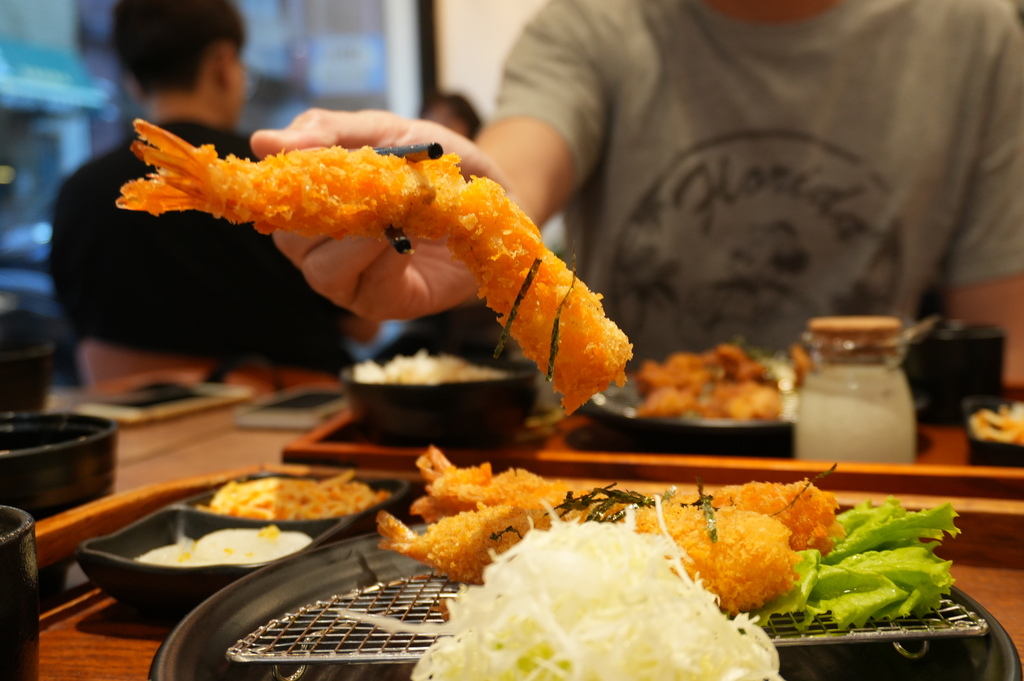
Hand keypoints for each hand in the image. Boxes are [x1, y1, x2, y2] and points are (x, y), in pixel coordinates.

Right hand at [252, 109, 489, 319]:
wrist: (498, 201)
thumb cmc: (437, 168)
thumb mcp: (388, 134)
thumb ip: (333, 134)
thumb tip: (264, 141)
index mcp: (316, 201)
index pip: (277, 198)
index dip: (282, 181)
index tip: (297, 158)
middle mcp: (324, 246)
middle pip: (289, 240)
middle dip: (322, 211)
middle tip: (363, 185)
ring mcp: (352, 280)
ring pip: (321, 270)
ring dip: (354, 238)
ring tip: (391, 213)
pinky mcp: (385, 303)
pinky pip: (367, 289)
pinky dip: (382, 260)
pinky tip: (403, 240)